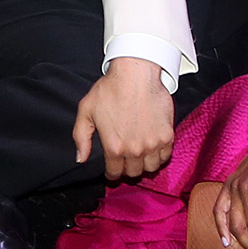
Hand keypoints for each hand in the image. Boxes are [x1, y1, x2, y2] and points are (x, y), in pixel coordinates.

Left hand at [72, 58, 176, 181]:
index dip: (112, 173)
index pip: (115, 173)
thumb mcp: (86, 111)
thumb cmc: (110, 89)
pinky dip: (159, 156)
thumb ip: (81, 137)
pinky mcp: (167, 136)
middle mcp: (135, 149)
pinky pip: (166, 156)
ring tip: (140, 156)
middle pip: (134, 173)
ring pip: (151, 168)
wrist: (135, 75)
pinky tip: (153, 148)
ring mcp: (153, 144)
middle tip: (126, 161)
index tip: (112, 170)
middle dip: (128, 169)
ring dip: (145, 165)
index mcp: (114, 146)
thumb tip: (80, 159)